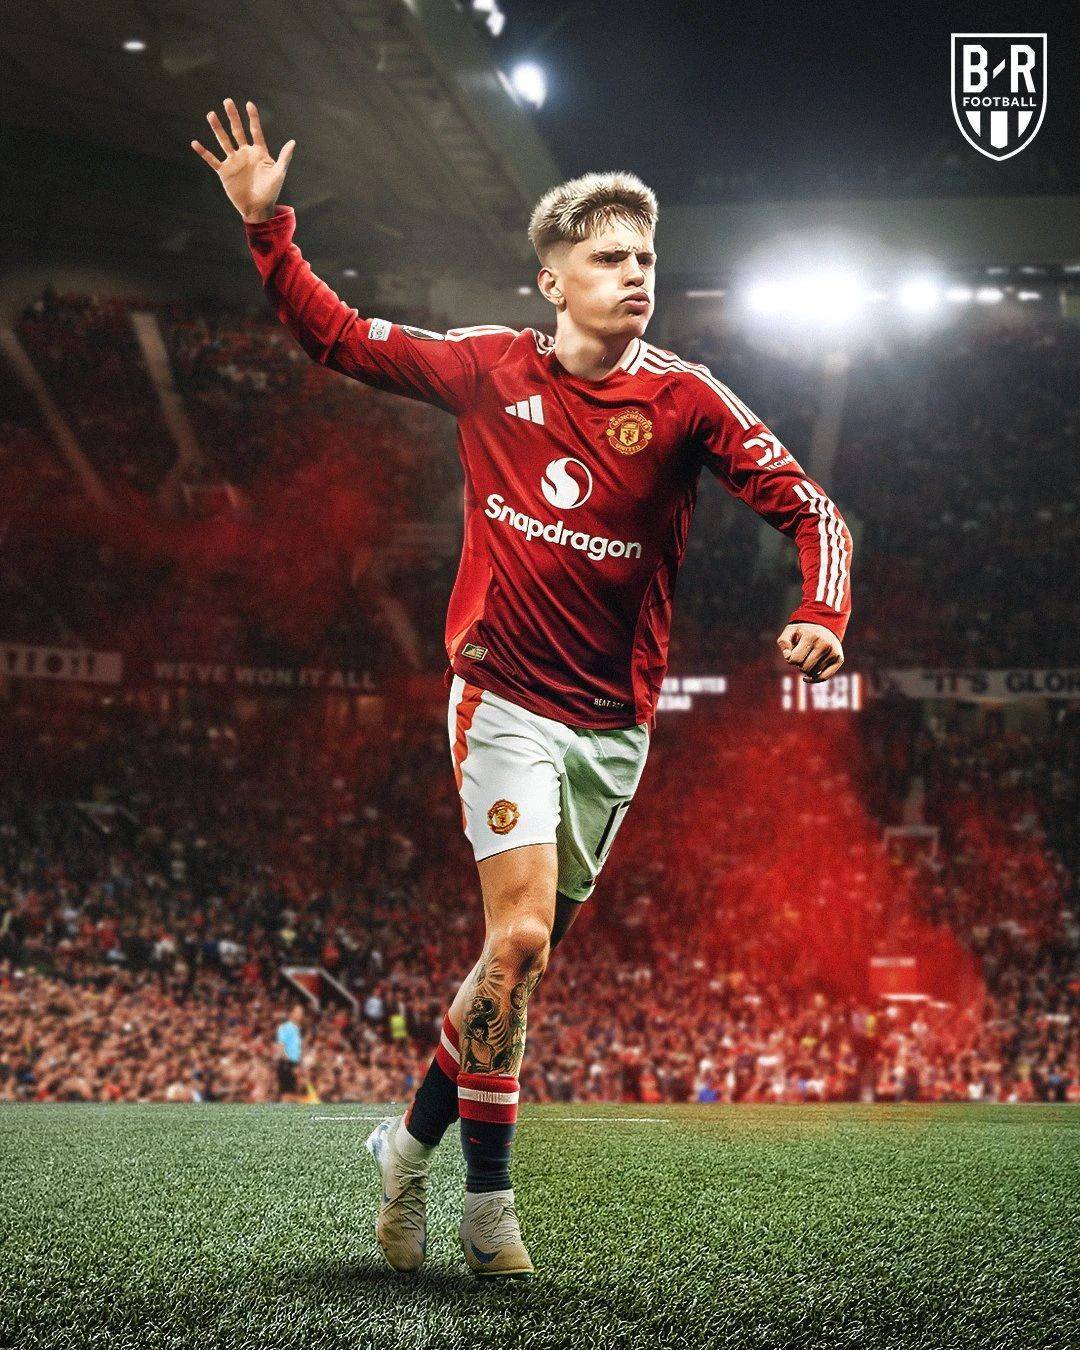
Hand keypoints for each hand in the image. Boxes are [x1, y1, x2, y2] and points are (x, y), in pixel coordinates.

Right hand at [191, 98, 294, 222]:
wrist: (258, 208)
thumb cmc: (271, 192)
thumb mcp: (279, 174)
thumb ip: (284, 157)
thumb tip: (293, 142)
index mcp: (259, 152)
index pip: (255, 131)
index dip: (253, 118)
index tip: (248, 104)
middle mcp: (245, 154)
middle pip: (237, 131)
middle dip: (233, 117)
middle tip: (227, 101)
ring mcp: (234, 161)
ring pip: (224, 141)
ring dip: (217, 128)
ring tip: (211, 114)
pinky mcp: (224, 171)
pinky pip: (212, 160)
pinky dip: (203, 152)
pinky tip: (195, 143)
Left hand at [777, 622, 843, 682]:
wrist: (824, 626)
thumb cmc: (803, 632)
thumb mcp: (790, 632)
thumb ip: (784, 643)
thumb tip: (788, 657)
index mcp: (811, 637)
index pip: (795, 659)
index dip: (790, 660)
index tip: (792, 654)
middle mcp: (824, 644)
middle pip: (805, 668)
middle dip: (799, 665)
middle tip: (801, 656)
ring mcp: (833, 652)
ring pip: (814, 673)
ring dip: (807, 670)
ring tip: (808, 659)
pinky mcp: (839, 659)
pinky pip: (824, 677)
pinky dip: (815, 679)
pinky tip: (807, 678)